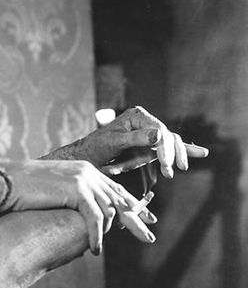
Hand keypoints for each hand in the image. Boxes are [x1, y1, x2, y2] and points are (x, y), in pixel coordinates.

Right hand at [0, 159, 156, 254]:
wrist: (6, 183)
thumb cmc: (24, 192)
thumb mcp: (55, 193)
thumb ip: (73, 200)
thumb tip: (82, 219)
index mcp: (86, 171)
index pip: (116, 189)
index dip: (133, 205)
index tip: (146, 218)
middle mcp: (90, 172)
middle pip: (121, 199)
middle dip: (136, 220)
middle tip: (148, 238)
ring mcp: (85, 179)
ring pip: (110, 210)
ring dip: (110, 233)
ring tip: (105, 249)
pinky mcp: (78, 189)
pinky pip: (95, 217)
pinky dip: (96, 235)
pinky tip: (95, 249)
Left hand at [45, 106, 208, 178]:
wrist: (85, 158)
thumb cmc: (95, 148)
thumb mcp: (113, 143)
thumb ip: (136, 139)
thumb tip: (159, 135)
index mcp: (137, 116)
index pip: (159, 130)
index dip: (165, 148)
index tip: (166, 165)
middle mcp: (145, 122)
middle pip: (168, 136)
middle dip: (172, 154)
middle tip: (171, 172)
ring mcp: (149, 134)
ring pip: (171, 143)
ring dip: (176, 157)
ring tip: (179, 169)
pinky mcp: (149, 146)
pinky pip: (169, 147)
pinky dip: (184, 151)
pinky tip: (201, 153)